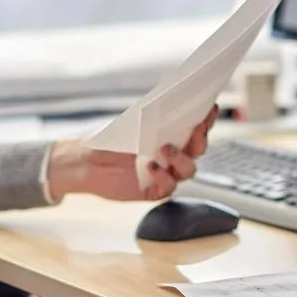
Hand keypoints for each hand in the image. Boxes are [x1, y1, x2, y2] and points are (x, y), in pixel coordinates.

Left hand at [46, 105, 218, 201]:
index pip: (195, 128)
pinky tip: (150, 167)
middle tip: (196, 128)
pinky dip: (163, 176)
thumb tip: (171, 105)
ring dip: (181, 159)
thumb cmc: (109, 141)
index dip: (206, 120)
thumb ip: (153, 120)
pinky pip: (169, 187)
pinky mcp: (154, 190)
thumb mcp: (131, 125)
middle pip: (198, 150)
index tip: (210, 108)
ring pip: (188, 170)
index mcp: (170, 137)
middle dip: (200, 139)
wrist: (86, 163)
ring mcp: (165, 174)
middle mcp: (172, 156)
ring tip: (165, 149)